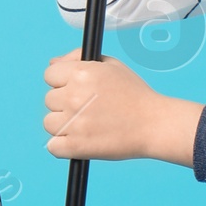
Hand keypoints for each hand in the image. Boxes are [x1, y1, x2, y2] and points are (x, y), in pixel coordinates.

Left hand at [43, 51, 202, 164]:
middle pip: (49, 100)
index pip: (50, 74)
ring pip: (49, 123)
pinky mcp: (76, 146)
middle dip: (65, 104)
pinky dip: (64, 147)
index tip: (76, 90)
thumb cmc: (136, 95)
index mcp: (81, 73)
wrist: (155, 124)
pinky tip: (81, 141)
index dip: (62, 82)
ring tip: (87, 126)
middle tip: (89, 110)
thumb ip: (78, 59)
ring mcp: (74, 122)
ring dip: (64, 126)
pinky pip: (52, 147)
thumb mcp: (112, 66)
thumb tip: (53, 62)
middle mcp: (74, 96)